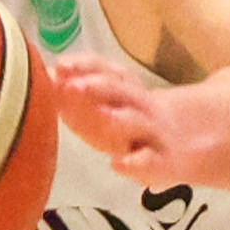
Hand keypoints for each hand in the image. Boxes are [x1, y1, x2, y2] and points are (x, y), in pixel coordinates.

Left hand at [46, 54, 211, 186]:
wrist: (185, 144)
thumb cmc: (130, 123)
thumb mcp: (107, 105)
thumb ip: (74, 93)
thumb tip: (43, 75)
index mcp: (126, 90)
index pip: (108, 71)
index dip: (86, 66)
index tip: (61, 65)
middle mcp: (141, 106)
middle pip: (123, 91)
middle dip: (98, 86)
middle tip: (72, 86)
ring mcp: (154, 133)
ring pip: (139, 122)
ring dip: (120, 118)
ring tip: (103, 116)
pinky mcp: (163, 162)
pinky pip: (152, 161)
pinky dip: (137, 163)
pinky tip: (119, 165)